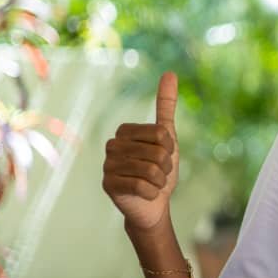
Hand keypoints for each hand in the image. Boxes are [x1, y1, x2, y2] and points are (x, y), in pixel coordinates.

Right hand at [102, 72, 180, 231]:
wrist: (153, 204)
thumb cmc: (160, 169)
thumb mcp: (167, 138)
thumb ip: (165, 105)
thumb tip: (169, 72)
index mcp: (125, 131)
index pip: (161, 133)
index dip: (170, 148)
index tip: (164, 156)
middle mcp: (111, 145)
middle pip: (157, 152)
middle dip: (166, 167)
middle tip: (158, 174)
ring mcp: (107, 165)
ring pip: (150, 170)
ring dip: (160, 180)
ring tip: (153, 183)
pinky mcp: (107, 185)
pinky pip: (141, 185)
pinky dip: (152, 192)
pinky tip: (146, 194)